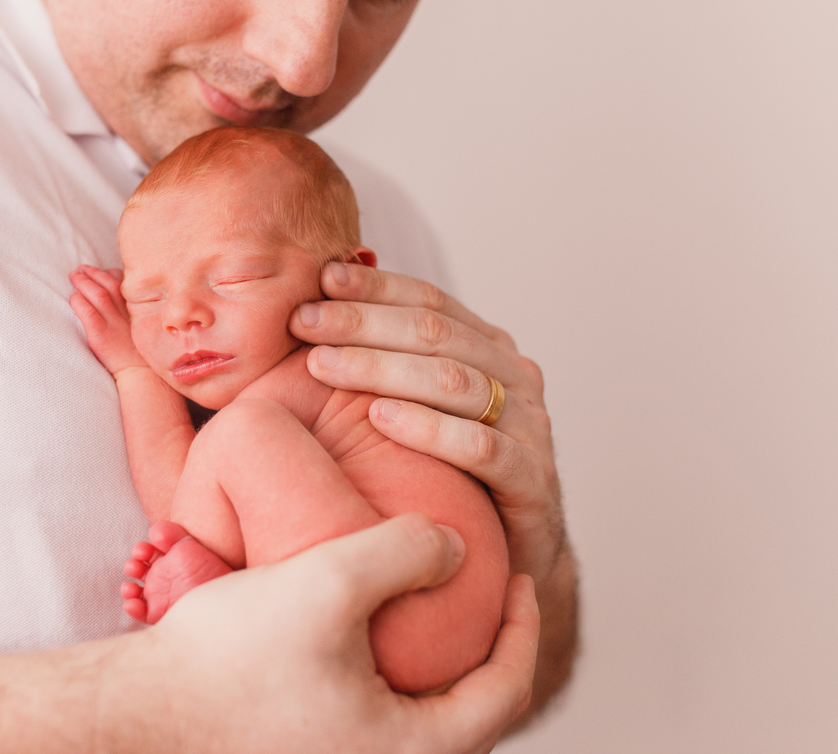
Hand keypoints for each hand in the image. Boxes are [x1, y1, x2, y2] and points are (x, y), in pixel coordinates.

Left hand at [69, 265, 147, 375]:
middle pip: (109, 285)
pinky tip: (73, 297)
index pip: (124, 283)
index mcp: (136, 310)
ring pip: (98, 295)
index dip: (110, 273)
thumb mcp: (140, 327)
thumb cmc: (138, 352)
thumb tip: (118, 296)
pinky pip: (88, 313)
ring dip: (84, 283)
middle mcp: (126, 313)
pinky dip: (79, 302)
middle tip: (80, 269)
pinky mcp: (101, 335)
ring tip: (74, 276)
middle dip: (94, 273)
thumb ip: (131, 310)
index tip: (101, 270)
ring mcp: (114, 324)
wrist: (139, 373)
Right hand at [98, 515, 539, 753]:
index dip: (524, 628)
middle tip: (487, 594)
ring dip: (439, 666)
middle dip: (488, 650)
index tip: (521, 578)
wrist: (138, 716)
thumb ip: (405, 552)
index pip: (505, 691)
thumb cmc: (228, 659)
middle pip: (471, 715)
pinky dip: (395, 678)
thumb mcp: (328, 584)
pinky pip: (380, 722)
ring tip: (432, 608)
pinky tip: (369, 633)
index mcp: (410, 749)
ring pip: (422, 720)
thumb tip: (455, 547)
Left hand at [289, 263, 576, 716]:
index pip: (430, 301)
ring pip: (455, 381)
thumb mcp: (418, 411)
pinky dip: (429, 428)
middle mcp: (514, 377)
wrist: (510, 558)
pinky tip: (380, 419)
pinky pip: (480, 447)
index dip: (375, 287)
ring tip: (324, 365)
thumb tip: (312, 311)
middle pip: (436, 333)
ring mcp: (529, 427)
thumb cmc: (446, 477)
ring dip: (382, 368)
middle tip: (304, 321)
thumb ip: (386, 364)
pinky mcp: (532, 481)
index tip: (320, 279)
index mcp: (488, 348)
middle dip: (364, 322)